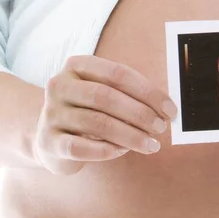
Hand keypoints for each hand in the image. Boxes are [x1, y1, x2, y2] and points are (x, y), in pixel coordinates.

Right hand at [32, 55, 177, 174]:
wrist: (51, 138)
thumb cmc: (88, 111)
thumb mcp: (104, 94)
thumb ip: (130, 95)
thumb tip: (166, 109)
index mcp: (77, 66)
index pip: (118, 74)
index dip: (148, 92)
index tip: (170, 110)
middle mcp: (60, 85)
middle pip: (106, 97)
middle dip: (140, 114)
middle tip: (161, 128)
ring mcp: (51, 113)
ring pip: (97, 123)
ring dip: (130, 135)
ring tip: (151, 144)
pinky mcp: (48, 141)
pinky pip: (81, 147)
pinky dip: (106, 150)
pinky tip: (123, 151)